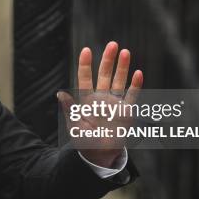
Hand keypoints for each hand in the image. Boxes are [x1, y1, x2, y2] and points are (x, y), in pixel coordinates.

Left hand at [58, 41, 142, 166]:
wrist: (99, 155)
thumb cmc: (84, 140)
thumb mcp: (74, 126)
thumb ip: (69, 109)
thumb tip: (60, 93)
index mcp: (86, 100)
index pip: (85, 78)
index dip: (85, 65)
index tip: (86, 50)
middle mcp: (101, 98)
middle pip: (105, 75)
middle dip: (108, 60)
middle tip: (113, 44)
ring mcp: (114, 103)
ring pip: (119, 81)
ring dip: (122, 67)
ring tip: (125, 52)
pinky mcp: (126, 112)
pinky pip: (131, 97)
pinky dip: (135, 86)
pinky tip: (138, 73)